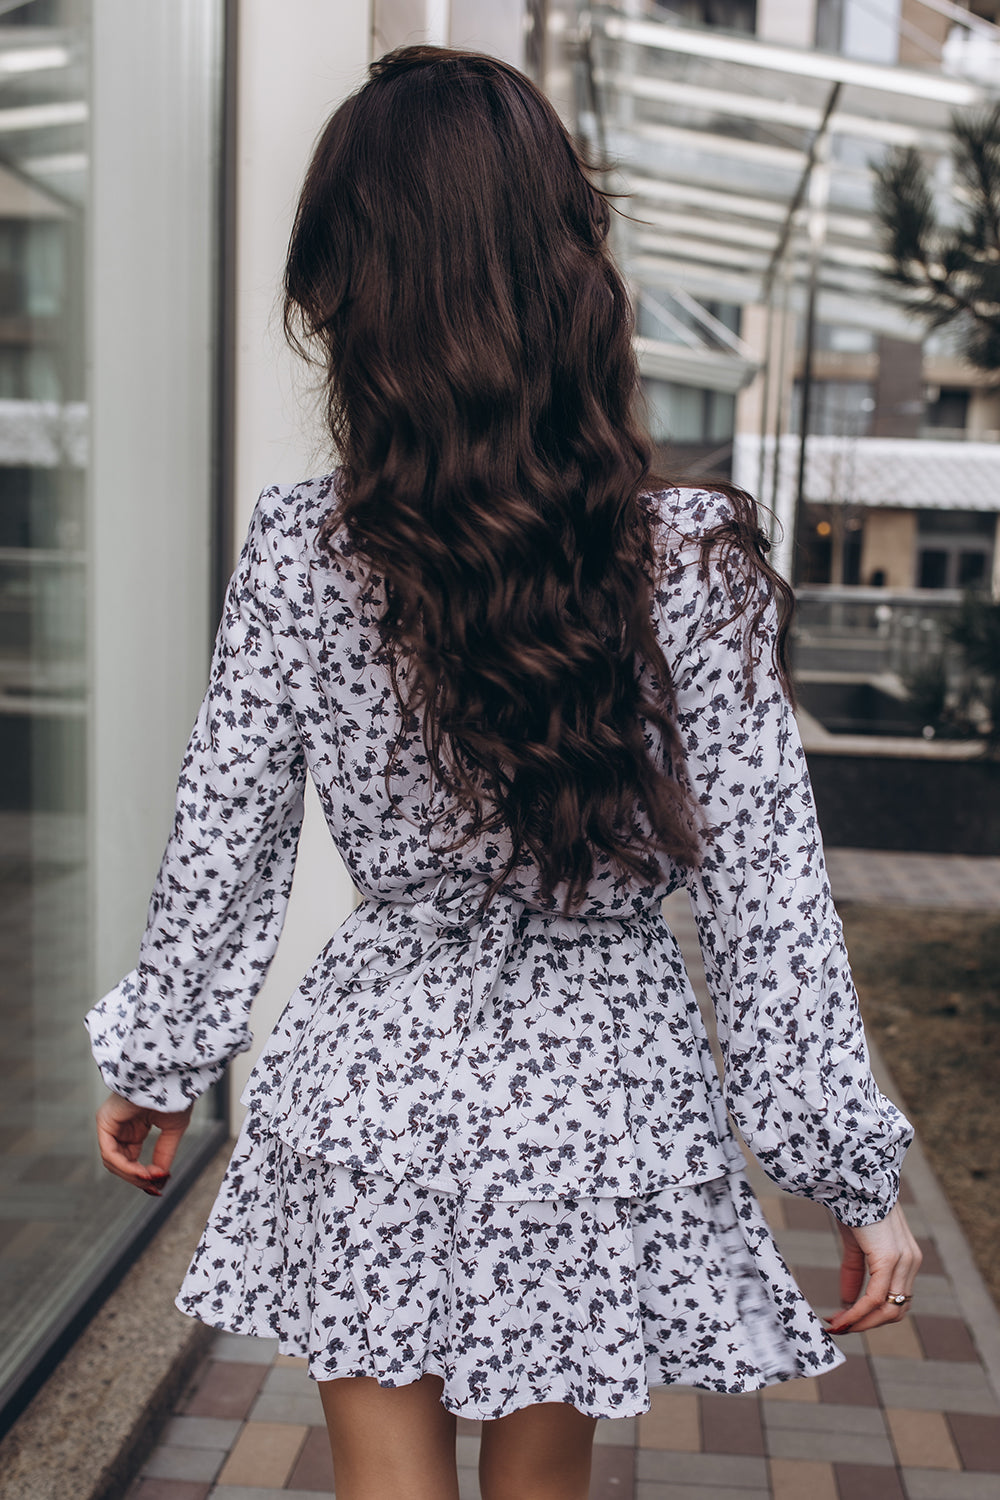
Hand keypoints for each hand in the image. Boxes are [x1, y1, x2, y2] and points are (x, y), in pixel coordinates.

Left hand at [96, 1092, 192, 1195]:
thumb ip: (164, 1154)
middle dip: (138, 1179)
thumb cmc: (173, 1094)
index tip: (160, 1189)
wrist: (171, 1075)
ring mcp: (109, 1123)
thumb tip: (160, 1178)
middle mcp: (118, 1127)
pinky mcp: (105, 1121)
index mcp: (133, 1127)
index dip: (144, 1177)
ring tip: (153, 1178)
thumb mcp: (172, 1130)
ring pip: (114, 1163)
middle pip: (121, 1164)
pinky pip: (110, 1153)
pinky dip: (126, 1167)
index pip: (130, 1160)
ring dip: (133, 1176)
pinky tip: (143, 1172)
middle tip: (157, 1188)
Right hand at [826, 1203, 921, 1333]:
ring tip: (837, 1325)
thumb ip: (855, 1273)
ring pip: (888, 1310)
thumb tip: (848, 1302)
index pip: (897, 1298)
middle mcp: (911, 1262)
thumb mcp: (855, 1243)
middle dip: (867, 1324)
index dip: (873, 1315)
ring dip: (861, 1323)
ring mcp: (904, 1261)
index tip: (845, 1320)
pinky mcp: (889, 1259)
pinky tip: (840, 1318)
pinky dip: (857, 1313)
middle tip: (840, 1327)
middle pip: (896, 1310)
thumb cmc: (853, 1205)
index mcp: (907, 1257)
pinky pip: (874, 1298)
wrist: (853, 1178)